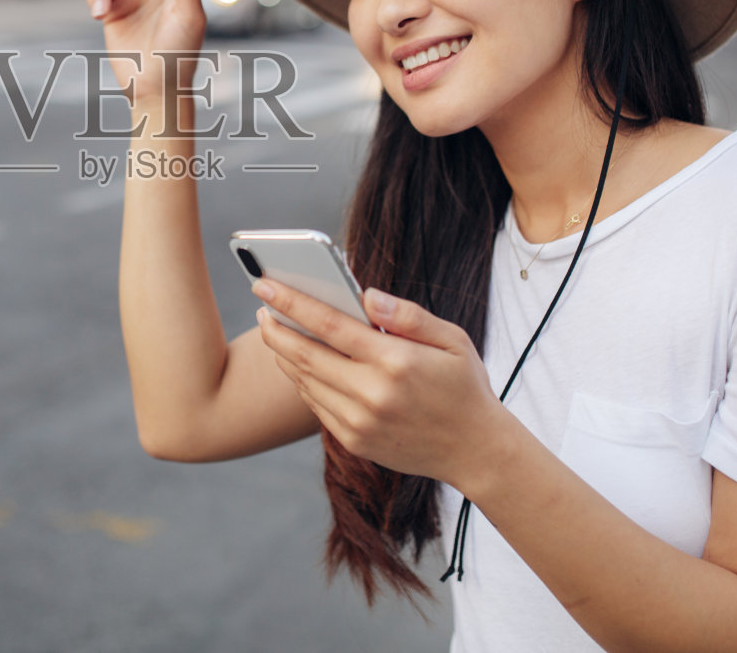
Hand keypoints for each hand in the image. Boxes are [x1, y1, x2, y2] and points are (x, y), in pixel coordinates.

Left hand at [252, 278, 508, 492]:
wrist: (476, 451)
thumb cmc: (463, 386)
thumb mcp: (452, 340)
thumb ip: (408, 314)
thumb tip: (365, 294)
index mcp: (396, 361)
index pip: (330, 325)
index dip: (292, 303)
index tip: (265, 285)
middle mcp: (373, 393)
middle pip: (305, 355)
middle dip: (275, 328)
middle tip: (260, 306)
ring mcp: (360, 421)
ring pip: (305, 381)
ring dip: (284, 354)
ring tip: (275, 330)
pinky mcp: (355, 441)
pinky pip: (316, 405)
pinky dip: (302, 381)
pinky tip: (300, 363)